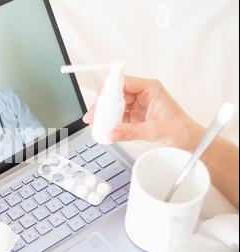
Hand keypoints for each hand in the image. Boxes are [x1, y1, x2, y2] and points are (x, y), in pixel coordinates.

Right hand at [83, 76, 203, 151]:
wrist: (187, 139)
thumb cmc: (179, 129)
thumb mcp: (153, 131)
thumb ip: (131, 132)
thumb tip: (112, 132)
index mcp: (150, 88)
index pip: (124, 83)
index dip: (109, 90)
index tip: (99, 100)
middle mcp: (142, 93)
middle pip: (116, 93)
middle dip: (103, 105)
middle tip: (93, 116)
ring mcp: (137, 103)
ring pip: (114, 104)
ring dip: (105, 113)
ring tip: (95, 122)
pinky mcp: (134, 113)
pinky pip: (118, 114)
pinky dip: (110, 120)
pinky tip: (104, 126)